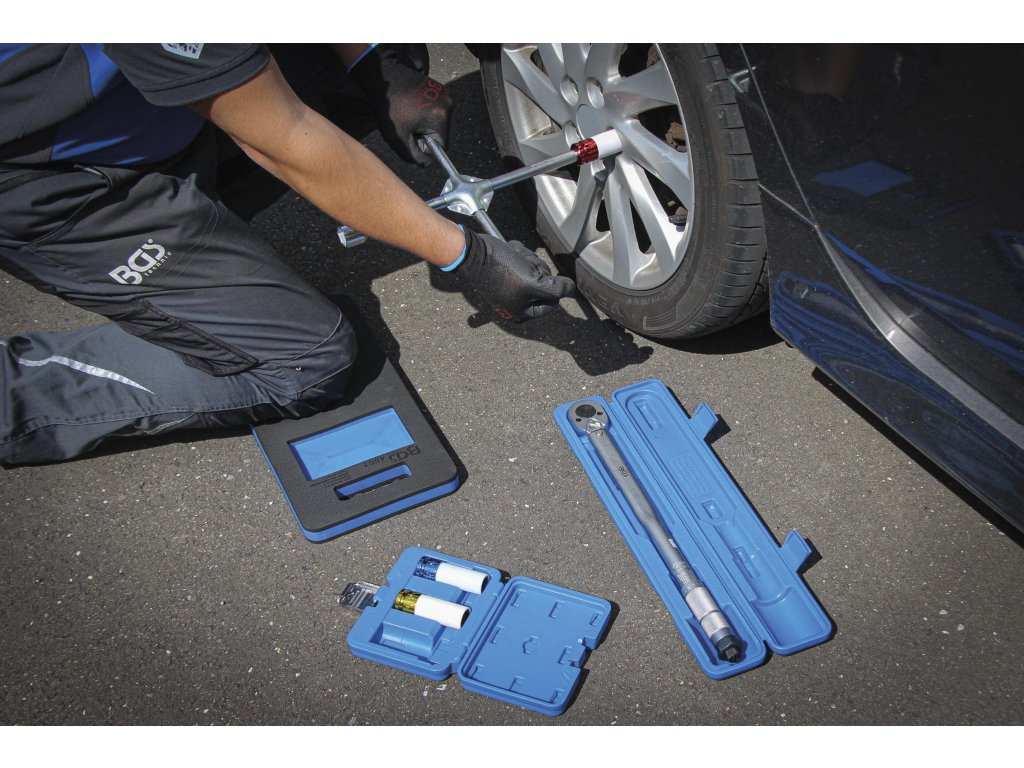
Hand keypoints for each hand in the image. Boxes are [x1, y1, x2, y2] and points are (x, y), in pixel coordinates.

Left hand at [348, 44, 453, 165]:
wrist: (384, 76)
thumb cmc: (388, 108)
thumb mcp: (398, 139)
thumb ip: (414, 157)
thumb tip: (428, 163)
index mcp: (440, 117)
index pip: (442, 146)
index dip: (425, 147)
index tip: (410, 136)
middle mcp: (448, 104)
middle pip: (442, 134)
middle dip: (426, 135)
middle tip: (407, 125)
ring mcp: (445, 94)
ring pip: (439, 123)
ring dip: (425, 125)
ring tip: (409, 114)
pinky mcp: (440, 88)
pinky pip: (437, 111)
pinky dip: (426, 113)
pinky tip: (412, 106)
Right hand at [449, 228, 575, 321]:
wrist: (473, 252)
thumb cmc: (501, 270)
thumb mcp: (534, 283)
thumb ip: (557, 290)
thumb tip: (571, 290)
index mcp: (521, 313)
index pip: (552, 303)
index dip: (550, 288)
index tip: (537, 279)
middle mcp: (516, 303)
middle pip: (544, 284)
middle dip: (536, 270)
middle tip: (522, 268)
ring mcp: (510, 287)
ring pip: (535, 270)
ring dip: (527, 260)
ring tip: (514, 259)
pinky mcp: (505, 272)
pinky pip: (523, 261)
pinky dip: (519, 254)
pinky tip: (509, 253)